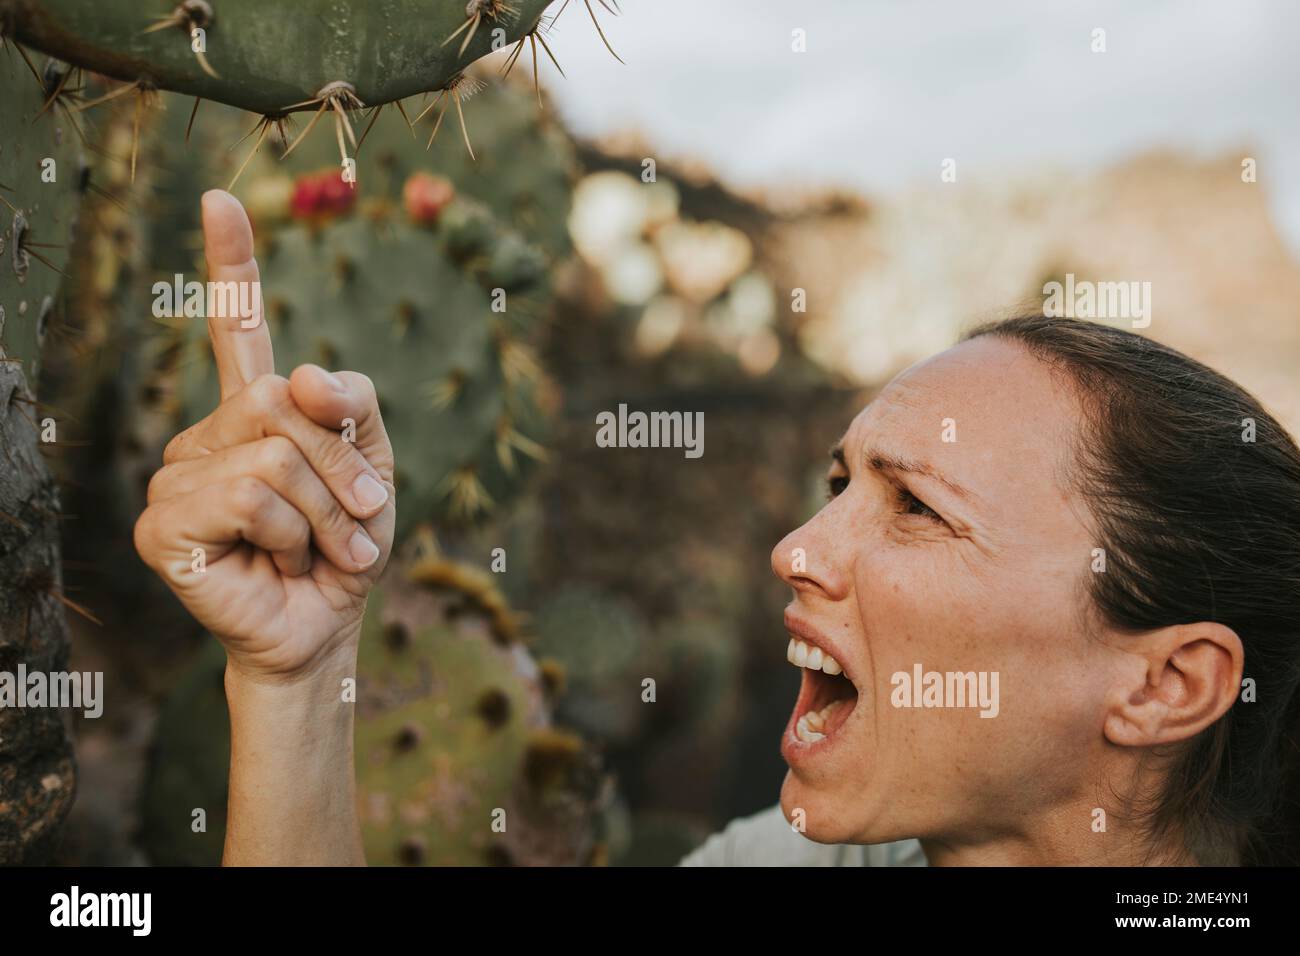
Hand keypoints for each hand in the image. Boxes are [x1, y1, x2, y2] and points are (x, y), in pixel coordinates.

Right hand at [135, 190, 395, 681]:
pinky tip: (279, 564)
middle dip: (342, 467)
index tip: (220, 201)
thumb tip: (303, 379)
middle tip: (360, 520)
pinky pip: (250, 496)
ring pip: (272, 455)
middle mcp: (208, 434)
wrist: (328, 625)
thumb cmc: (347, 546)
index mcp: (257, 413)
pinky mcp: (164, 524)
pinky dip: (293, 536)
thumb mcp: (374, 463)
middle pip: (282, 403)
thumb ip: (352, 404)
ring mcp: (177, 476)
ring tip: (319, 552)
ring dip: (326, 514)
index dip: (231, 266)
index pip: (237, 329)